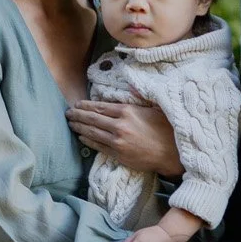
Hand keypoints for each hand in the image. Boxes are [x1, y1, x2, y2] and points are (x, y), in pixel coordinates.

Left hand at [67, 99, 183, 176]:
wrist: (172, 154)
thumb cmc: (166, 129)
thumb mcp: (155, 108)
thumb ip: (140, 97)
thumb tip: (132, 86)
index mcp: (127, 111)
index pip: (100, 106)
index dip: (86, 105)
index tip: (77, 104)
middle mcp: (119, 126)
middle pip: (92, 118)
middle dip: (77, 115)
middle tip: (68, 113)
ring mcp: (117, 141)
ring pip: (92, 132)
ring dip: (79, 127)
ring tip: (71, 123)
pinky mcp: (118, 154)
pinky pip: (98, 146)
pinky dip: (88, 140)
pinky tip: (81, 137)